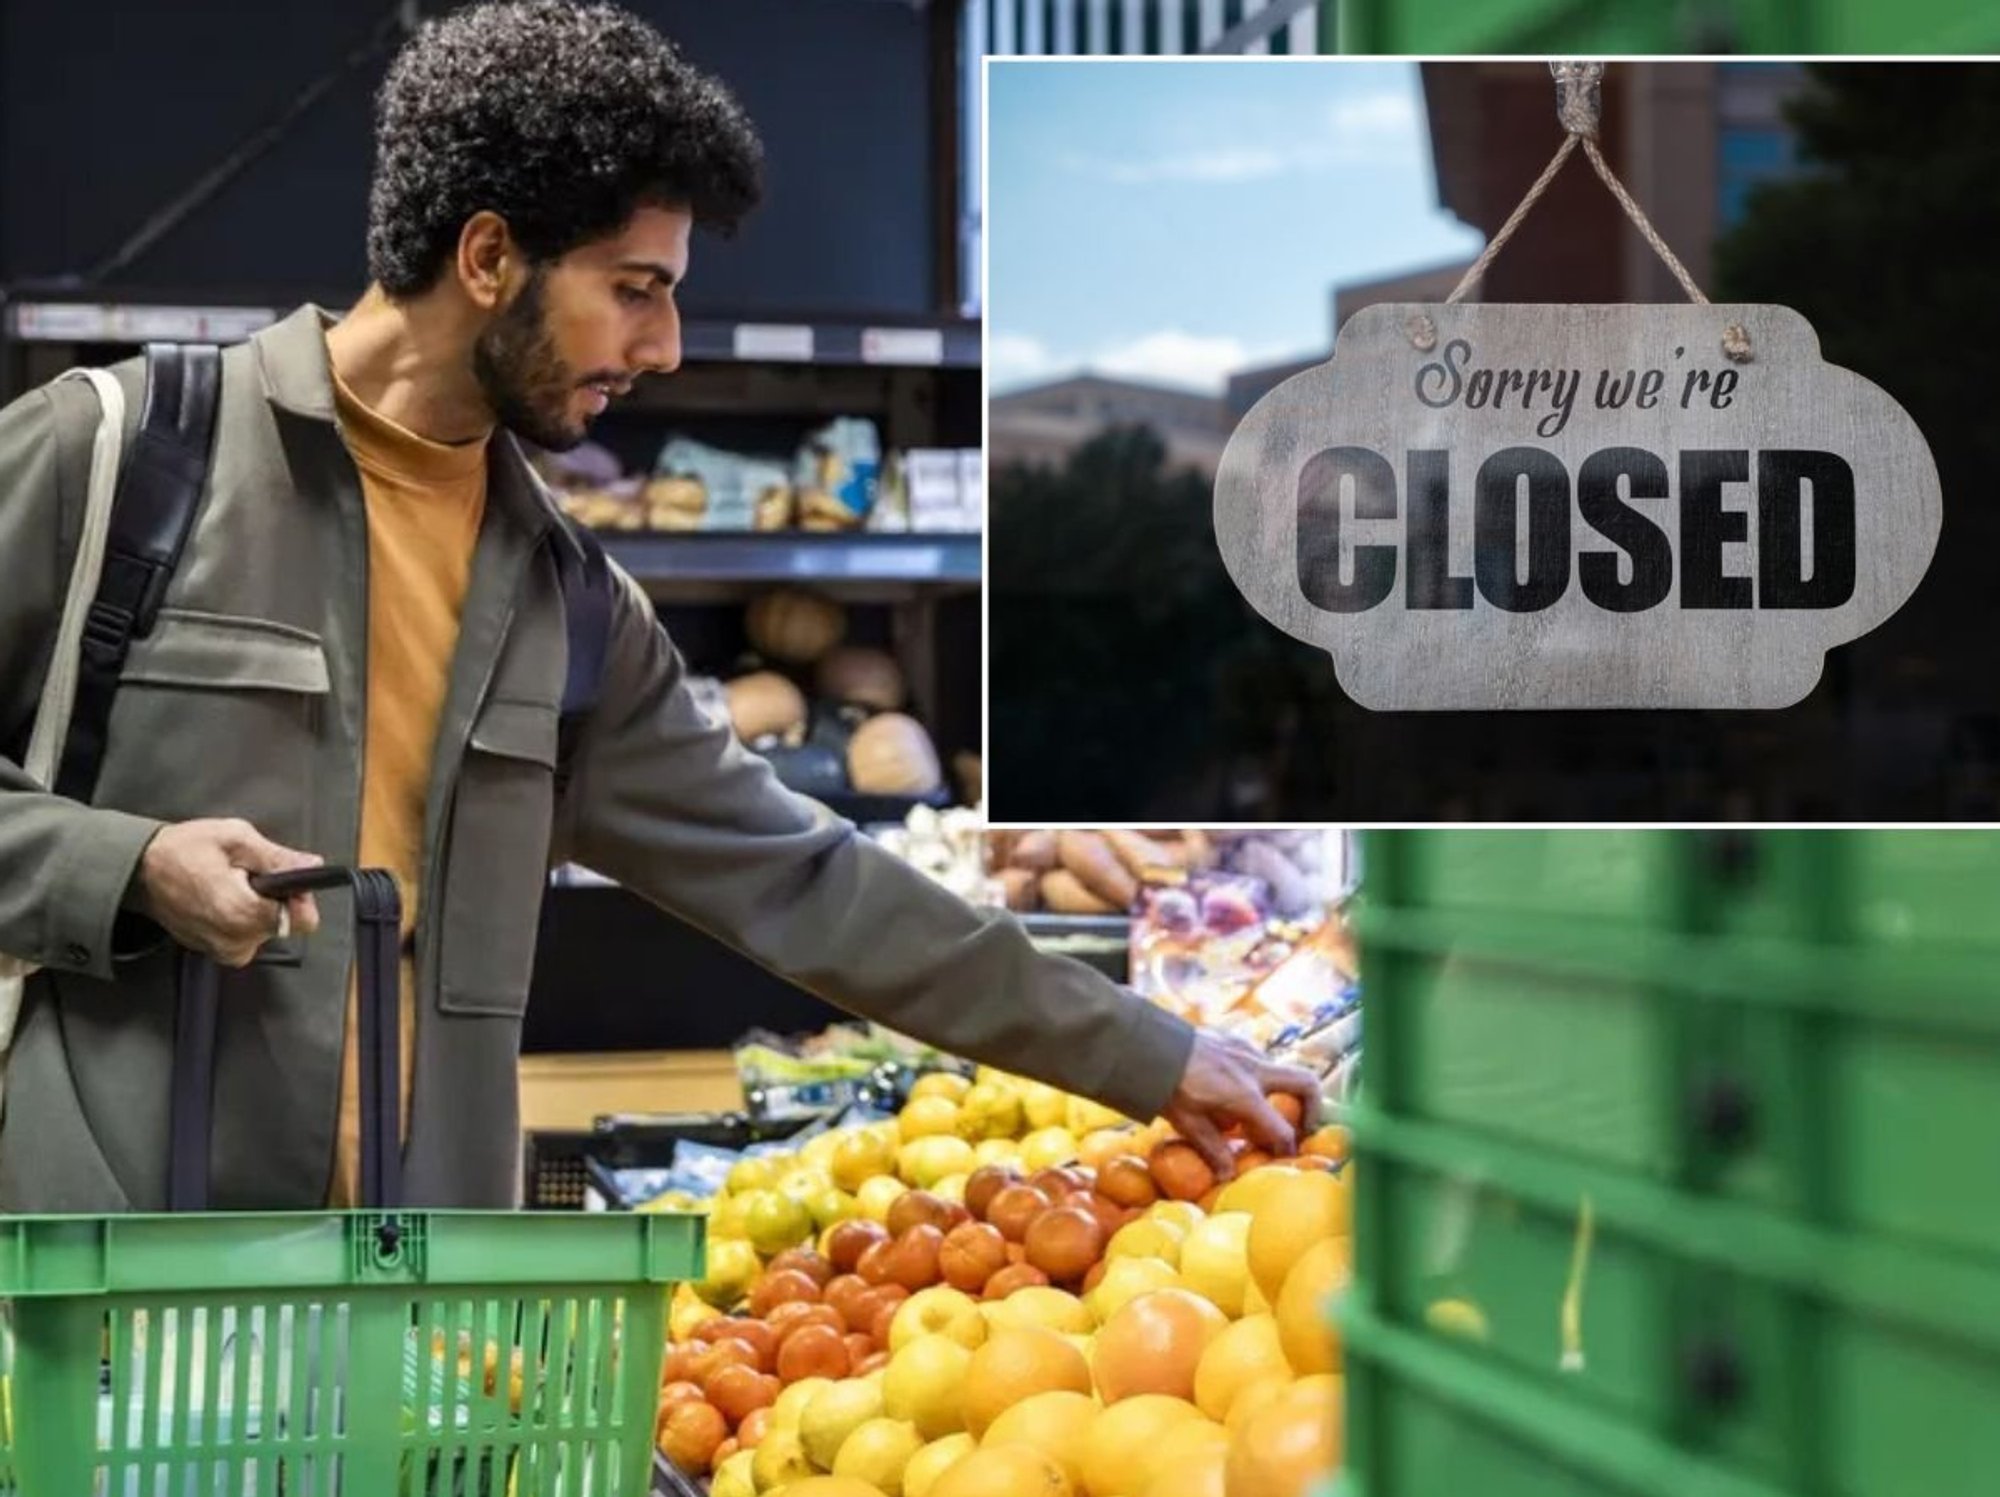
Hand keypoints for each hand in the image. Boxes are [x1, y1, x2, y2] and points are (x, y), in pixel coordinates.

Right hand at [132, 818, 322, 967]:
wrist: (140, 871)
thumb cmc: (183, 850)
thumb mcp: (236, 838)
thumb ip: (277, 857)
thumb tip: (312, 865)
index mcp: (243, 914)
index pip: (303, 920)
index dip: (300, 896)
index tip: (284, 878)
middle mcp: (235, 941)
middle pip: (286, 925)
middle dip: (276, 899)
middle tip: (248, 875)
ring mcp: (223, 950)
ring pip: (266, 931)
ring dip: (258, 908)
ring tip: (231, 885)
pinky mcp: (214, 952)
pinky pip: (246, 936)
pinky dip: (242, 918)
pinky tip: (223, 898)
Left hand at [1160, 1028, 1321, 1180]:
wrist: (1149, 1046)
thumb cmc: (1168, 1087)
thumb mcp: (1188, 1124)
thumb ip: (1213, 1150)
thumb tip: (1226, 1175)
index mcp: (1246, 1096)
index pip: (1282, 1130)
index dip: (1288, 1148)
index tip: (1285, 1156)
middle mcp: (1255, 1070)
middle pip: (1306, 1083)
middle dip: (1313, 1107)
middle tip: (1302, 1126)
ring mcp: (1247, 1050)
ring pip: (1282, 1069)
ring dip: (1280, 1091)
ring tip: (1258, 1111)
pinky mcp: (1235, 1039)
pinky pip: (1258, 1059)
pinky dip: (1258, 1076)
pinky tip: (1233, 1088)